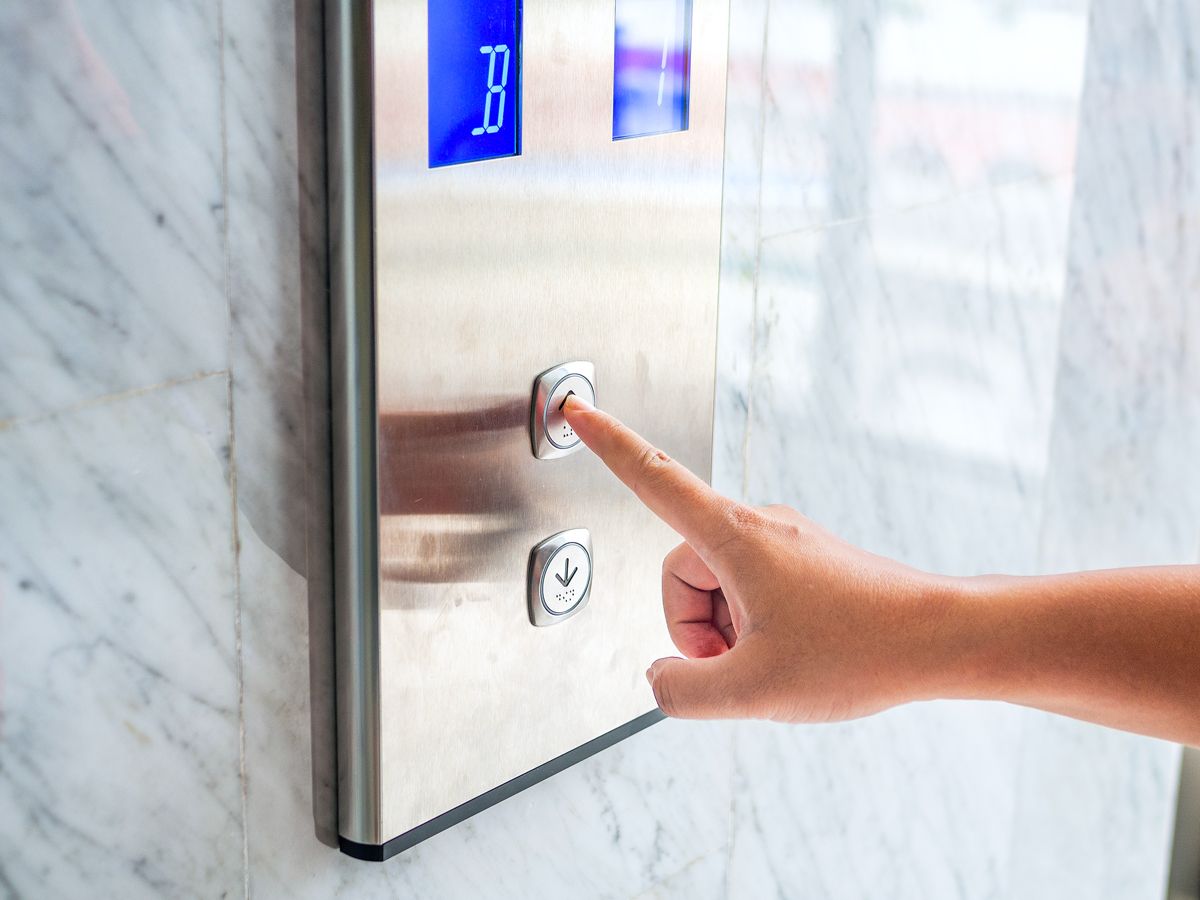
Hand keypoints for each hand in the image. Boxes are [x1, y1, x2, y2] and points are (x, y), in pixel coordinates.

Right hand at [562, 395, 958, 721]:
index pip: (654, 477)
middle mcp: (756, 527)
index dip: (608, 444)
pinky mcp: (801, 562)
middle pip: (680, 572)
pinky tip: (792, 655)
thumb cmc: (862, 650)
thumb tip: (662, 680)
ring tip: (772, 662)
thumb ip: (682, 691)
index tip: (576, 409)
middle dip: (695, 629)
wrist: (942, 639)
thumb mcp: (755, 690)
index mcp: (734, 538)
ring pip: (714, 588)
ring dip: (725, 634)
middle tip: (736, 666)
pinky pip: (748, 593)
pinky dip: (752, 630)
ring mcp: (782, 544)